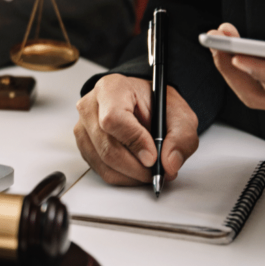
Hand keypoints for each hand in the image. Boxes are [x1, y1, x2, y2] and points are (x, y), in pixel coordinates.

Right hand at [73, 74, 199, 185]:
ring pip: (104, 163)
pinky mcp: (84, 146)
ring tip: (150, 170)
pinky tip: (137, 169)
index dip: (134, 141)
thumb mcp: (180, 115)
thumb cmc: (155, 105)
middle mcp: (90, 107)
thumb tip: (169, 164)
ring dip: (131, 175)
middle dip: (136, 167)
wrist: (142, 104)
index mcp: (111, 89)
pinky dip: (123, 176)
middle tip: (157, 171)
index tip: (153, 156)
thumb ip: (181, 138)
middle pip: (107, 147)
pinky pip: (101, 170)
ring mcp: (83, 128)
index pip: (113, 118)